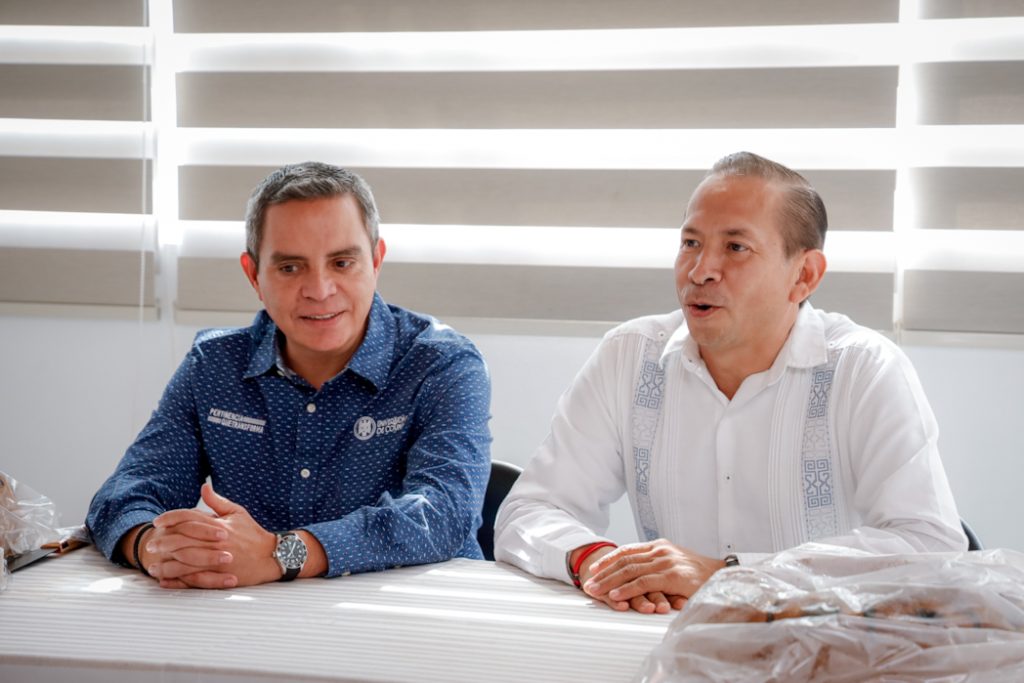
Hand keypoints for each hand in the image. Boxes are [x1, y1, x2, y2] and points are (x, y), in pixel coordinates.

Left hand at [145, 483, 278, 588]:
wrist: (271, 556)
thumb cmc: (253, 534)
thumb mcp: (237, 513)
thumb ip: (217, 502)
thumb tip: (203, 487)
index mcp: (219, 525)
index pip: (189, 518)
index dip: (171, 518)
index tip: (158, 522)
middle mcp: (216, 542)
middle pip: (183, 540)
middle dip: (164, 542)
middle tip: (151, 545)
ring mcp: (217, 560)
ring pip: (185, 562)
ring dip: (166, 564)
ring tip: (152, 566)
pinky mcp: (219, 577)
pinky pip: (193, 580)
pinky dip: (177, 581)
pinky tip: (165, 581)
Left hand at [580, 539, 724, 612]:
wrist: (725, 575)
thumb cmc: (702, 575)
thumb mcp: (677, 566)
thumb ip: (658, 568)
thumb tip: (638, 580)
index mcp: (660, 546)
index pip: (628, 550)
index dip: (609, 559)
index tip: (595, 569)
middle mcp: (661, 551)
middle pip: (624, 560)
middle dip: (603, 572)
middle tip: (588, 583)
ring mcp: (666, 561)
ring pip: (630, 570)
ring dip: (609, 582)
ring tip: (595, 590)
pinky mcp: (672, 575)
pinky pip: (643, 582)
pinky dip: (626, 589)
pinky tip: (615, 595)